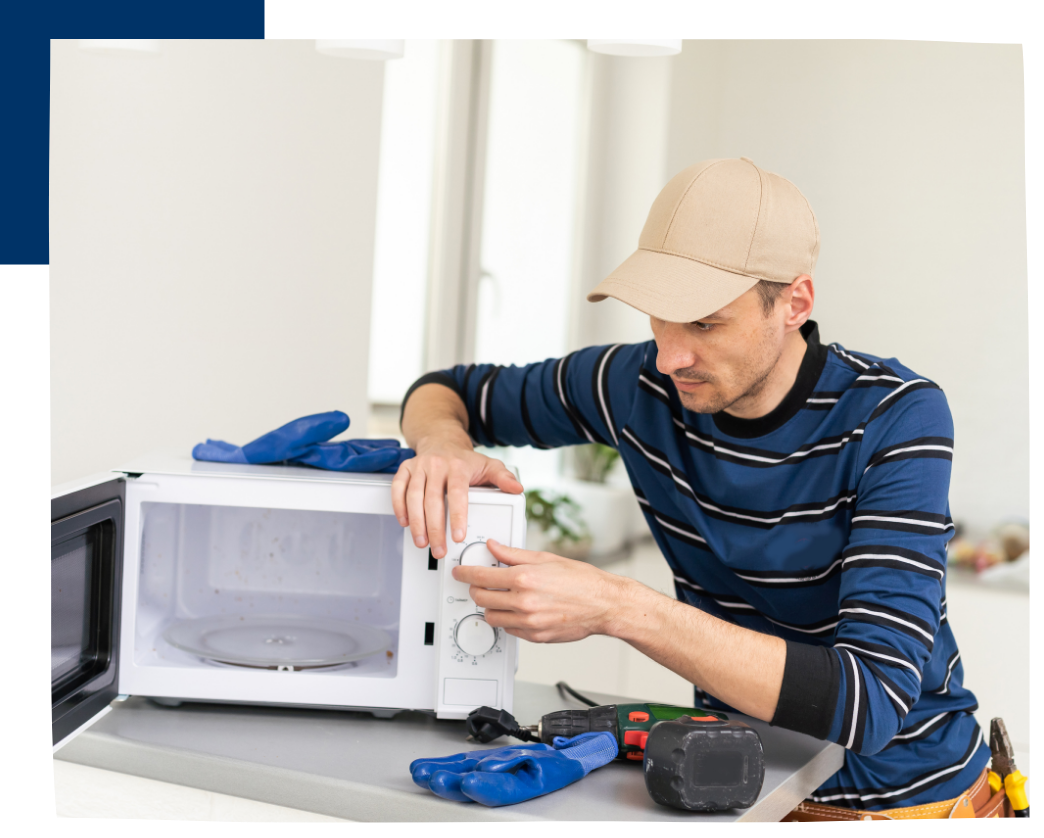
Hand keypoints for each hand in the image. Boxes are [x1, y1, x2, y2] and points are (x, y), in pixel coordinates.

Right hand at [391, 435, 521, 558]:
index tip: (458, 535)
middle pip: (433, 500)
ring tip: (422, 542)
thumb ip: (503, 478)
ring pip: (413, 496)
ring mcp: (419, 466)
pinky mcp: (405, 468)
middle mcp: (437, 465)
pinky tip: (405, 522)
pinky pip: (397, 488)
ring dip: (416, 523)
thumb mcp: (489, 465)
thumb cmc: (465, 460)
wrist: (442, 441)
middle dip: (435, 528)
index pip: (457, 493)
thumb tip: (517, 489)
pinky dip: (399, 506)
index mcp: (458, 466)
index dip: (457, 516)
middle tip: (439, 548)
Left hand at [452, 540, 634, 642]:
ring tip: (500, 598)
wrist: (603, 604)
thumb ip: (514, 554)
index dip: (465, 573)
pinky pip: (508, 630)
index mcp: (524, 578)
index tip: (460, 572)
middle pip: (480, 599)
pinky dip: (507, 620)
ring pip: (491, 617)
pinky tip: (516, 610)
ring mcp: (529, 622)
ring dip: (490, 607)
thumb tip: (494, 547)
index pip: (480, 577)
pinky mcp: (535, 637)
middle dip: (475, 590)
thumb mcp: (545, 558)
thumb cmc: (581, 580)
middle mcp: (524, 602)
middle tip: (479, 584)